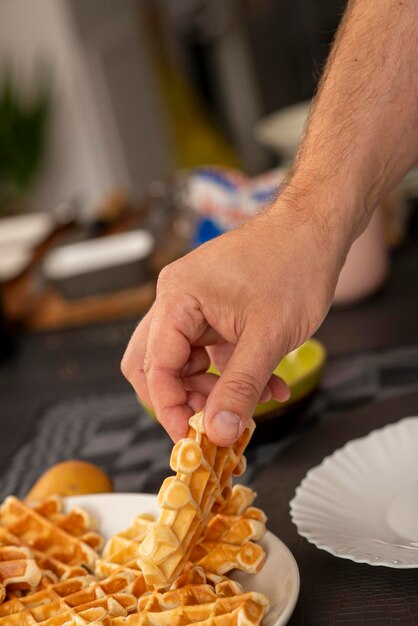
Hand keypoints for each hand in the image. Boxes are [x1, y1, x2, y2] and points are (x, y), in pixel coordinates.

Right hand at [122, 199, 346, 444]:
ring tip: (254, 401)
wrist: (316, 229)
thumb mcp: (269, 336)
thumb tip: (217, 432)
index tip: (192, 438)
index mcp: (177, 298)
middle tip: (212, 423)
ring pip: (184, 362)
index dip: (169, 408)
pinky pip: (209, 353)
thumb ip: (240, 387)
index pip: (154, 366)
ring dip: (214, 389)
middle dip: (183, 398)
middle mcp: (176, 299)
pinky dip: (232, 374)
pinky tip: (268, 385)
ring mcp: (194, 304)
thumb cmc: (294, 264)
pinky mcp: (213, 310)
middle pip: (154, 364)